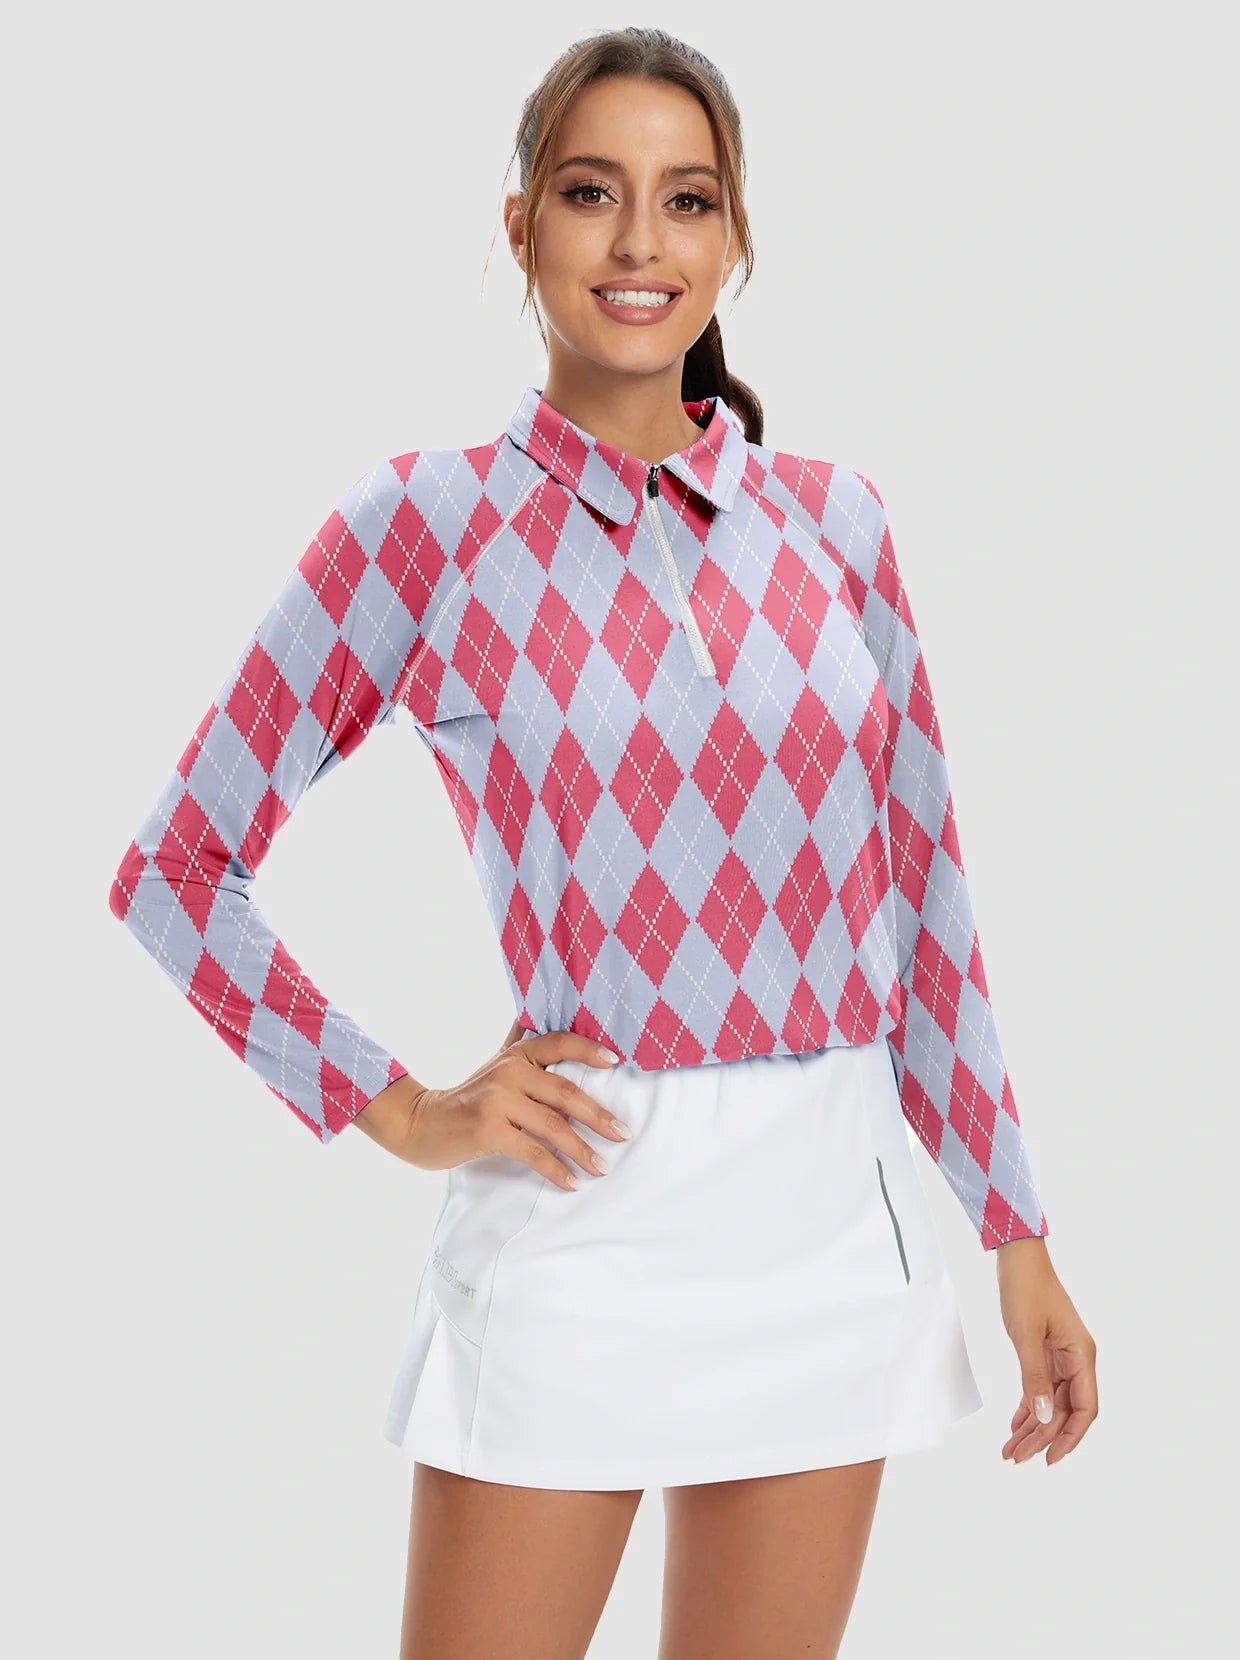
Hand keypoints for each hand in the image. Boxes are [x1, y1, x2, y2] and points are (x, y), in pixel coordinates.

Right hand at [390, 1029, 630, 1189]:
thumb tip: (537, 1016)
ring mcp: (498, 1100)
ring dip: (582, 1150)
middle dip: (599, 1116)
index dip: (589, 1050)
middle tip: (623, 1133)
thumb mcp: (495, 1066)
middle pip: (566, 1092)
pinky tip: (571, 1182)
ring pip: (553, 1125)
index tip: (617, 1061)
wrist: (422, 1123)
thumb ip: (519, 1045)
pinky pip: (533, 1151)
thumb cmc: (467, 1096)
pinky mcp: (488, 1129)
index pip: (560, 1043)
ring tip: (602, 1166)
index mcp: (516, 1055)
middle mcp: (509, 1072)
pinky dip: (555, 1169)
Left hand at [995, 1238, 1098, 1465]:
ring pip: (1050, 1403)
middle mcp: (1076, 1360)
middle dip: (1042, 1437)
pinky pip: (1040, 1388)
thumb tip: (1043, 1418)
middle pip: (1064, 1411)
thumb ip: (1035, 1377)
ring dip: (1032, 1427)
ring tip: (1011, 1450)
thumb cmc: (1027, 1289)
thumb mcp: (1027, 1335)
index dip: (1070, 1437)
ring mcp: (1061, 1357)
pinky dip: (1028, 1408)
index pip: (1085, 1408)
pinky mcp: (1045, 1353)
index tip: (1050, 1458)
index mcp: (1082, 1356)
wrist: (1018, 1260)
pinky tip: (1015, 1426)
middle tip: (1016, 1458)